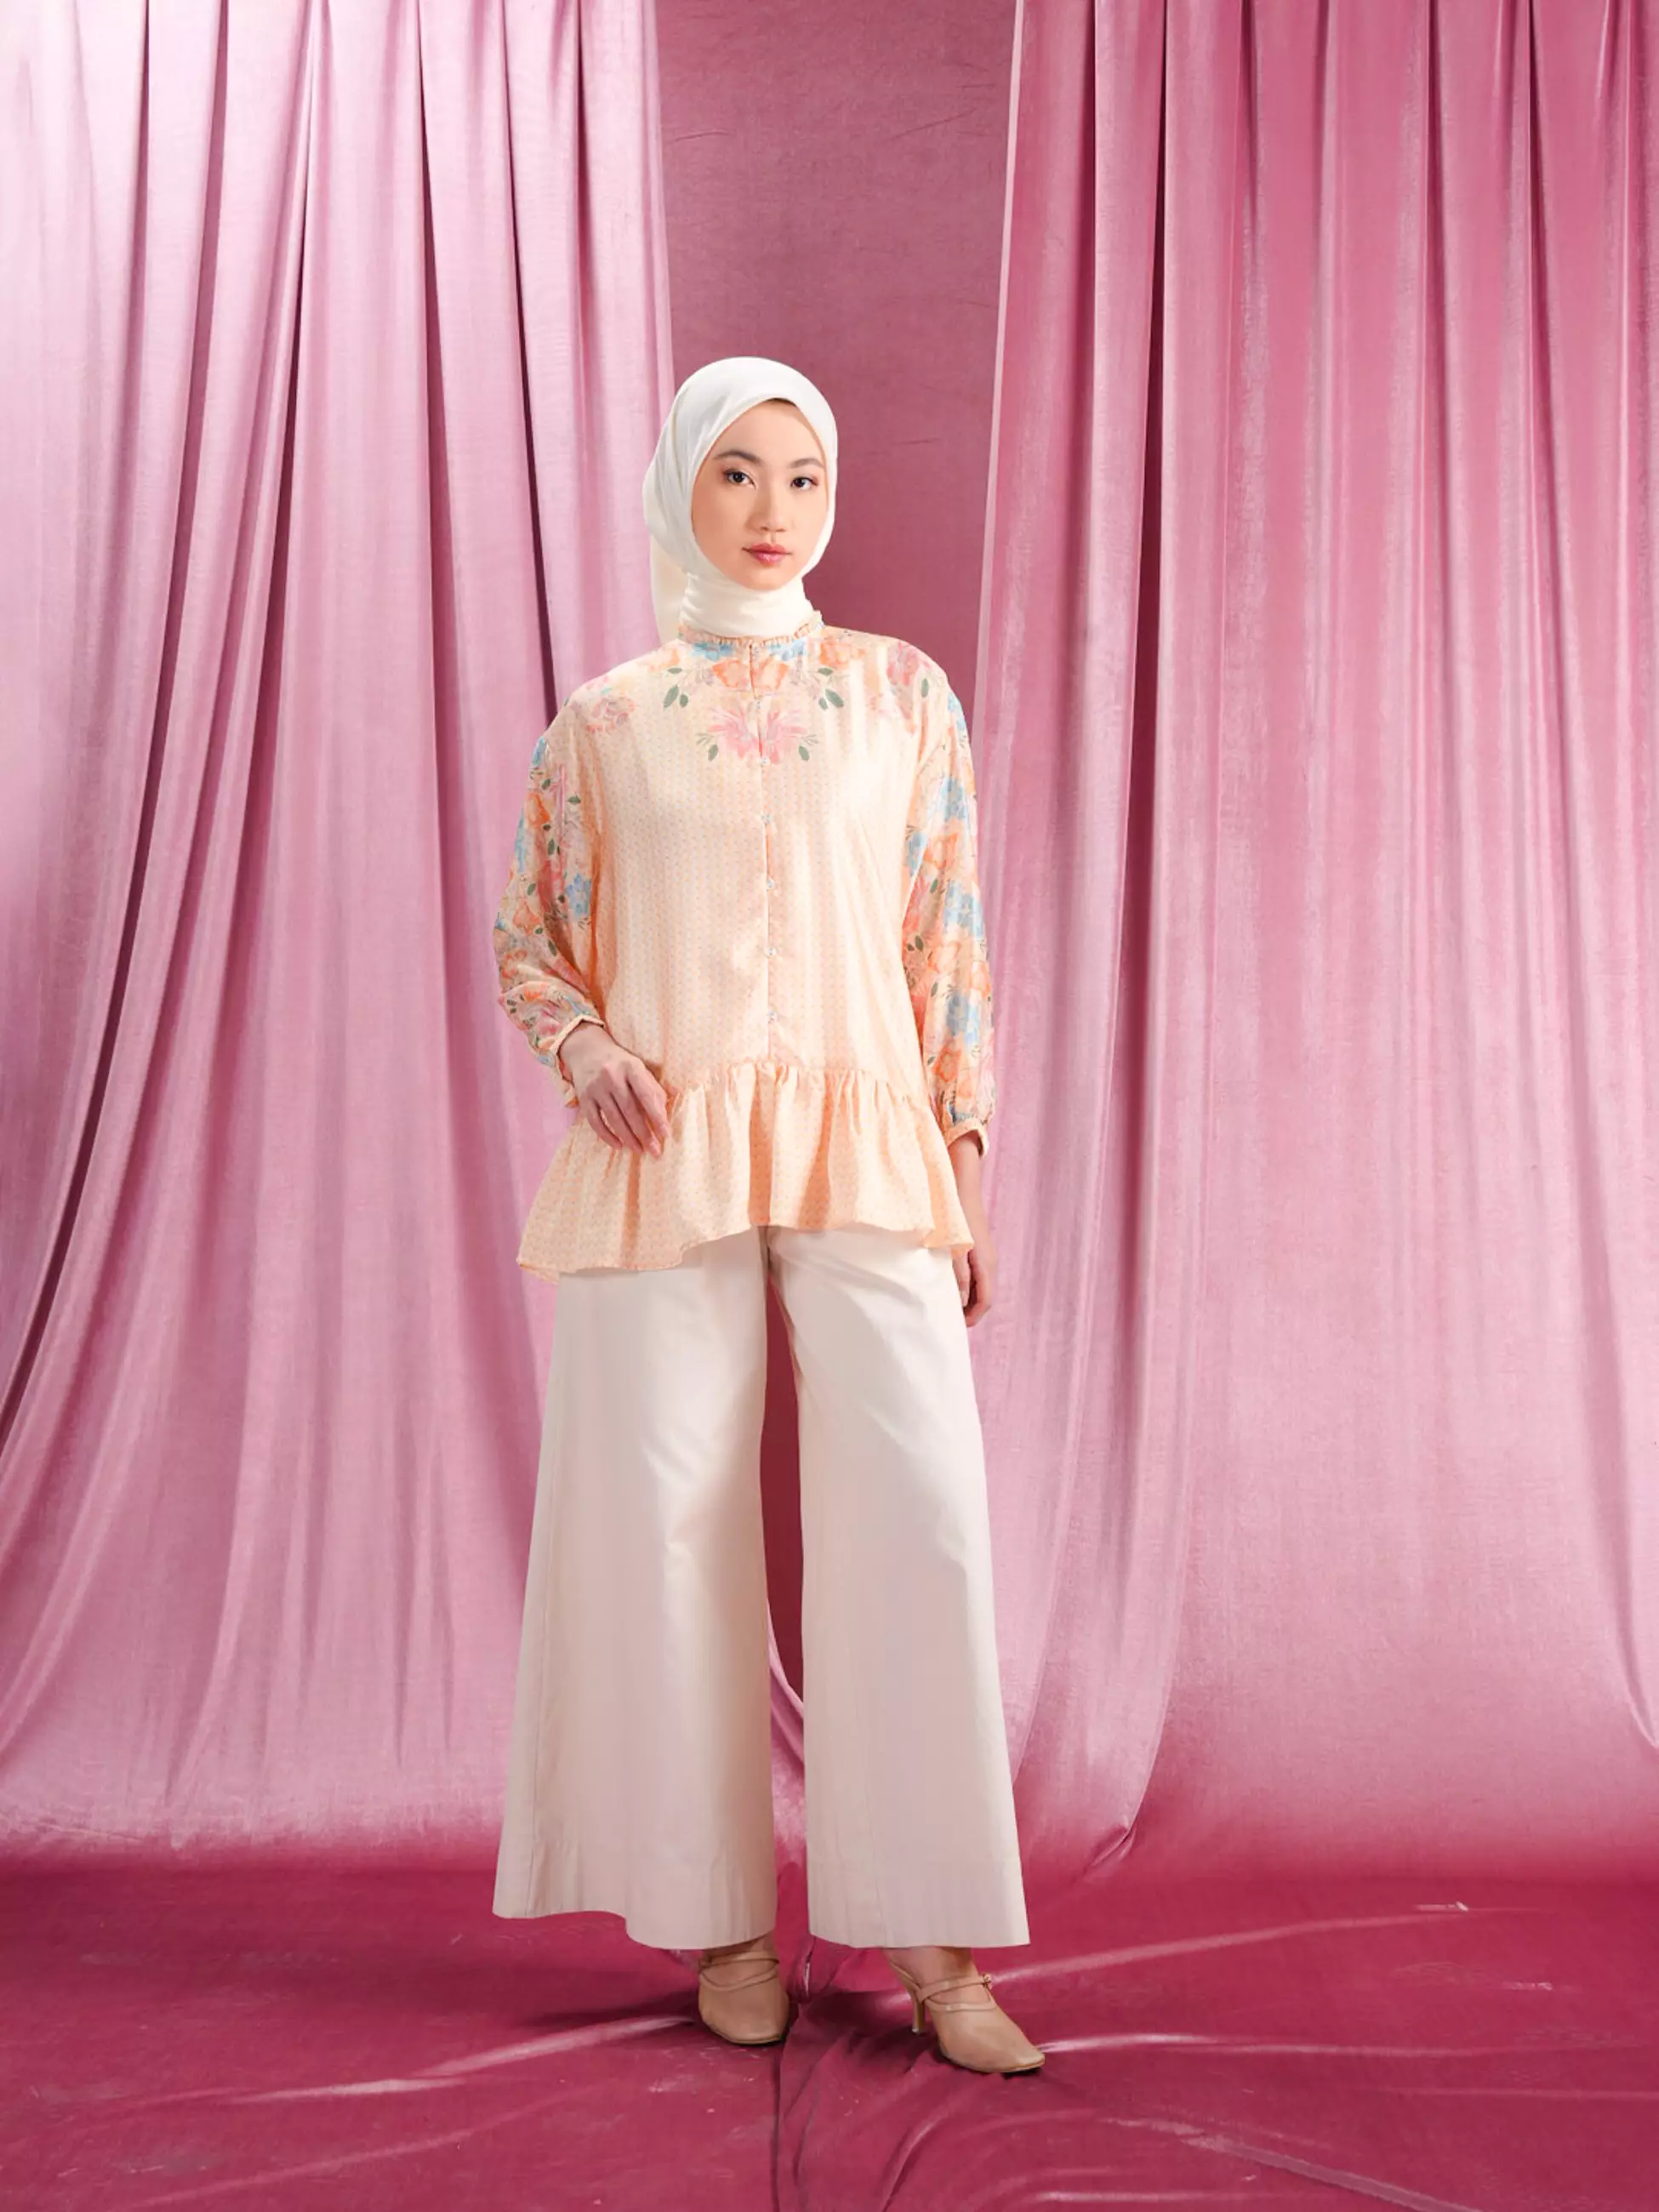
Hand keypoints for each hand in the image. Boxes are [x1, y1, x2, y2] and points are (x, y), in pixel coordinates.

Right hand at [556, 1023, 670, 1157]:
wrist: (587, 1050)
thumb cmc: (620, 1063)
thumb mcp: (639, 1067)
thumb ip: (653, 1088)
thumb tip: (666, 1114)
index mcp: (631, 1067)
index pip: (646, 1095)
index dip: (657, 1116)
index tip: (666, 1134)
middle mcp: (612, 1076)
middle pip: (630, 1110)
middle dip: (644, 1133)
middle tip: (655, 1150)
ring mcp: (596, 1087)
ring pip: (613, 1118)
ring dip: (628, 1138)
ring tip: (639, 1151)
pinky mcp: (583, 1097)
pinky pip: (595, 1121)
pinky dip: (607, 1136)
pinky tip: (618, 1146)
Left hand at [948, 1134, 994, 1324]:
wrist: (961, 1183)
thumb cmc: (955, 1214)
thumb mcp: (954, 1248)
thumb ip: (957, 1275)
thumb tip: (959, 1302)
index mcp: (987, 1265)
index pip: (984, 1302)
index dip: (971, 1318)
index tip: (954, 1327)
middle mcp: (989, 1262)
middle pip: (983, 1297)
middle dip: (967, 1311)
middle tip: (946, 1319)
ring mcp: (984, 1255)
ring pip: (978, 1287)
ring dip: (964, 1298)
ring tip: (943, 1304)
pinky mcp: (976, 1248)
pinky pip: (974, 1275)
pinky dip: (963, 1285)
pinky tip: (945, 1283)